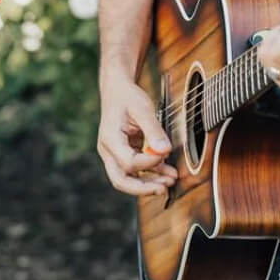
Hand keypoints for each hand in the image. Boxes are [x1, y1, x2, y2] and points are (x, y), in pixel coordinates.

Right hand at [97, 76, 177, 196]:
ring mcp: (113, 155)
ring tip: (170, 181)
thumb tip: (165, 151)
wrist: (117, 90)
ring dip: (149, 184)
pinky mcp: (122, 155)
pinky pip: (135, 171)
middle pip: (121, 180)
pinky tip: (167, 174)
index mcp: (110, 138)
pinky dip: (150, 174)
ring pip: (128, 179)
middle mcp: (108, 151)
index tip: (165, 152)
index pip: (128, 161)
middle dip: (143, 188)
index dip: (149, 162)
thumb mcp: (142, 108)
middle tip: (164, 188)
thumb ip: (153, 130)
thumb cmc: (127, 97)